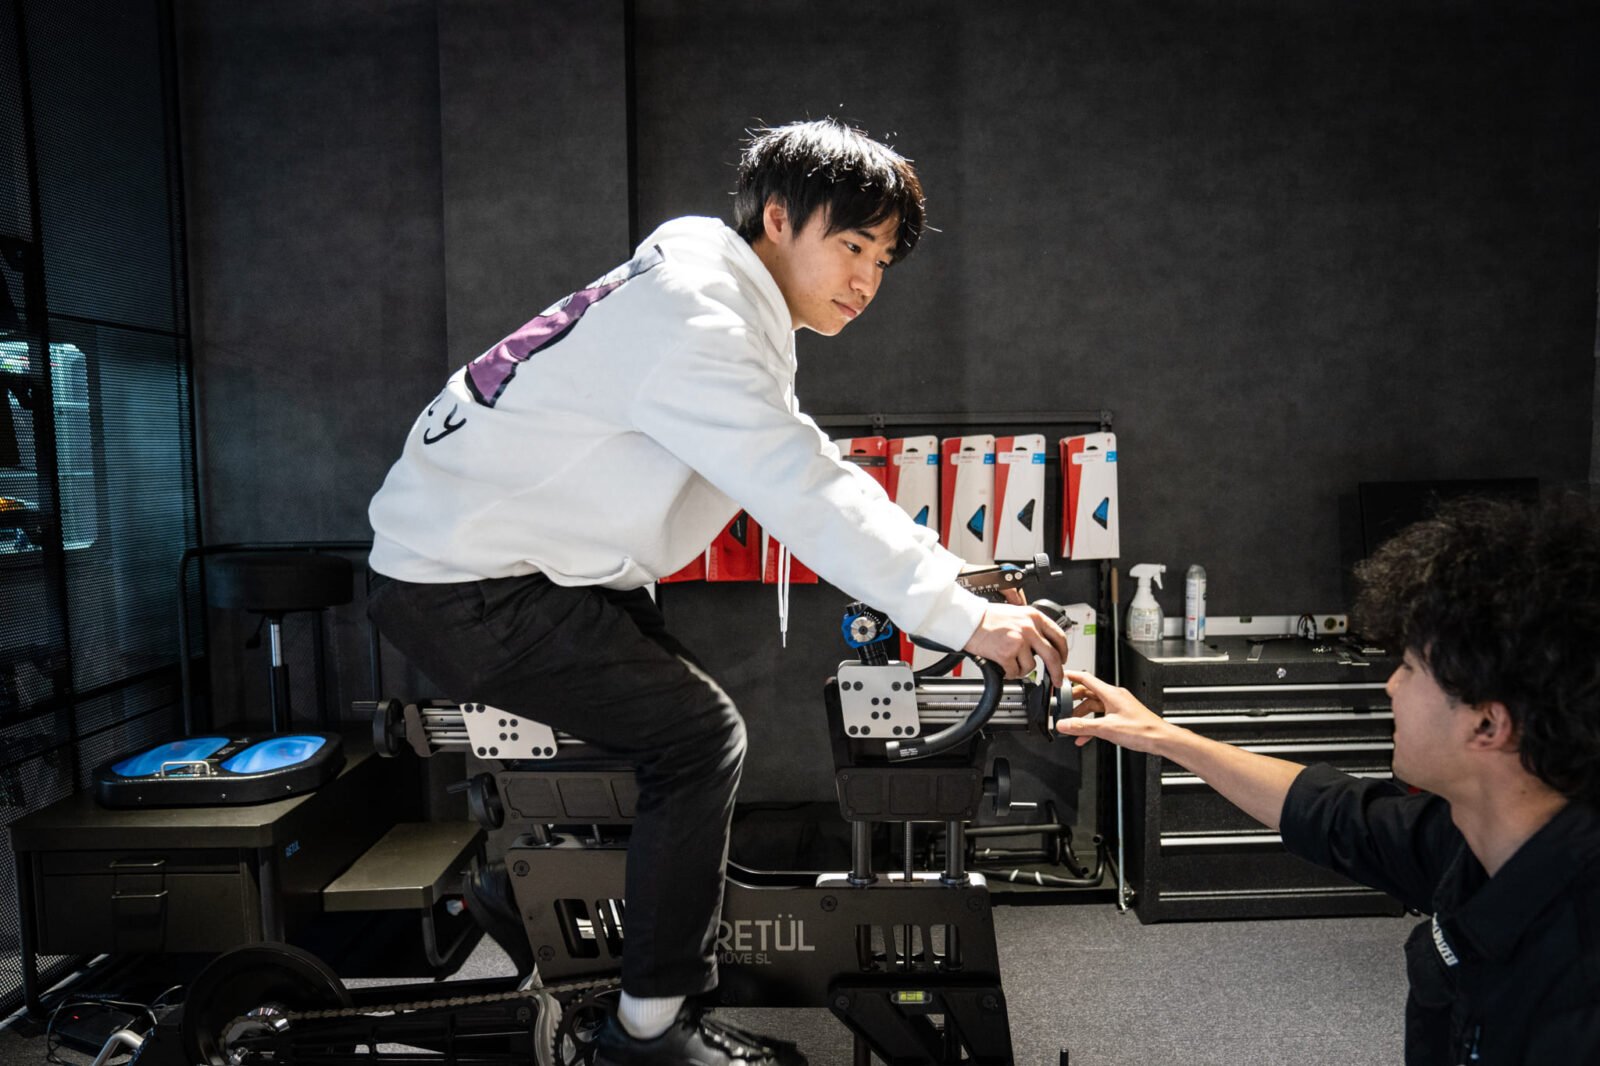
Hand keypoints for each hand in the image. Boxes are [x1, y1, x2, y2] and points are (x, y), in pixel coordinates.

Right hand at [962, 602, 1069, 685]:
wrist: (967, 619)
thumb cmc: (986, 617)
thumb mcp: (1016, 613)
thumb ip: (1030, 626)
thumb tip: (1041, 643)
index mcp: (1034, 617)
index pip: (1058, 636)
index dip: (1064, 652)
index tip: (1063, 660)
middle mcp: (1029, 628)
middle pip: (1053, 656)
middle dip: (1057, 672)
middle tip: (1057, 680)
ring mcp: (1019, 641)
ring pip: (1031, 666)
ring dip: (1022, 670)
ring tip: (1011, 664)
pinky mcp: (1007, 653)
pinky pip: (1014, 671)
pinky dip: (1009, 673)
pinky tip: (1003, 666)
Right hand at [1055, 670, 1173, 752]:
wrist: (1160, 739)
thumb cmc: (1142, 730)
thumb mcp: (1106, 728)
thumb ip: (1082, 726)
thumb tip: (1064, 724)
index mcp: (1111, 693)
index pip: (1086, 678)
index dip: (1071, 676)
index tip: (1060, 676)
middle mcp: (1114, 697)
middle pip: (1088, 693)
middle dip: (1074, 701)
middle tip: (1062, 706)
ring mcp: (1118, 706)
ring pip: (1094, 706)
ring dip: (1082, 716)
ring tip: (1072, 726)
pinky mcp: (1121, 716)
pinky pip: (1101, 716)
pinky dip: (1092, 724)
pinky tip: (1086, 736)